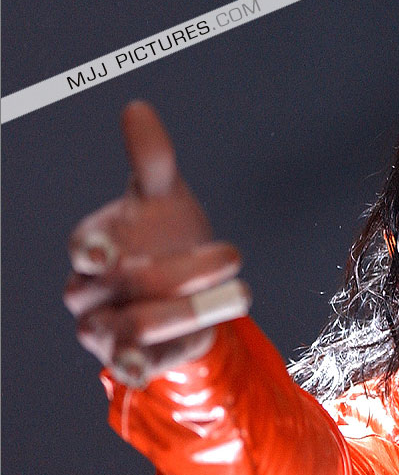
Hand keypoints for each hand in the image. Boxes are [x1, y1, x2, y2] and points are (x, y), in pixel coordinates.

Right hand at [64, 100, 249, 387]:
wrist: (186, 290)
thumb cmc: (165, 237)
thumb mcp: (165, 198)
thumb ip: (152, 159)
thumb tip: (137, 109)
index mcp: (93, 246)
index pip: (87, 245)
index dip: (96, 248)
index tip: (107, 252)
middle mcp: (91, 289)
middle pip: (126, 283)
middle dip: (181, 271)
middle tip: (232, 256)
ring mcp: (105, 327)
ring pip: (133, 326)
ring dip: (184, 312)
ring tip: (236, 296)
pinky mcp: (129, 358)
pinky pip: (132, 365)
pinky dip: (141, 364)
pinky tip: (150, 362)